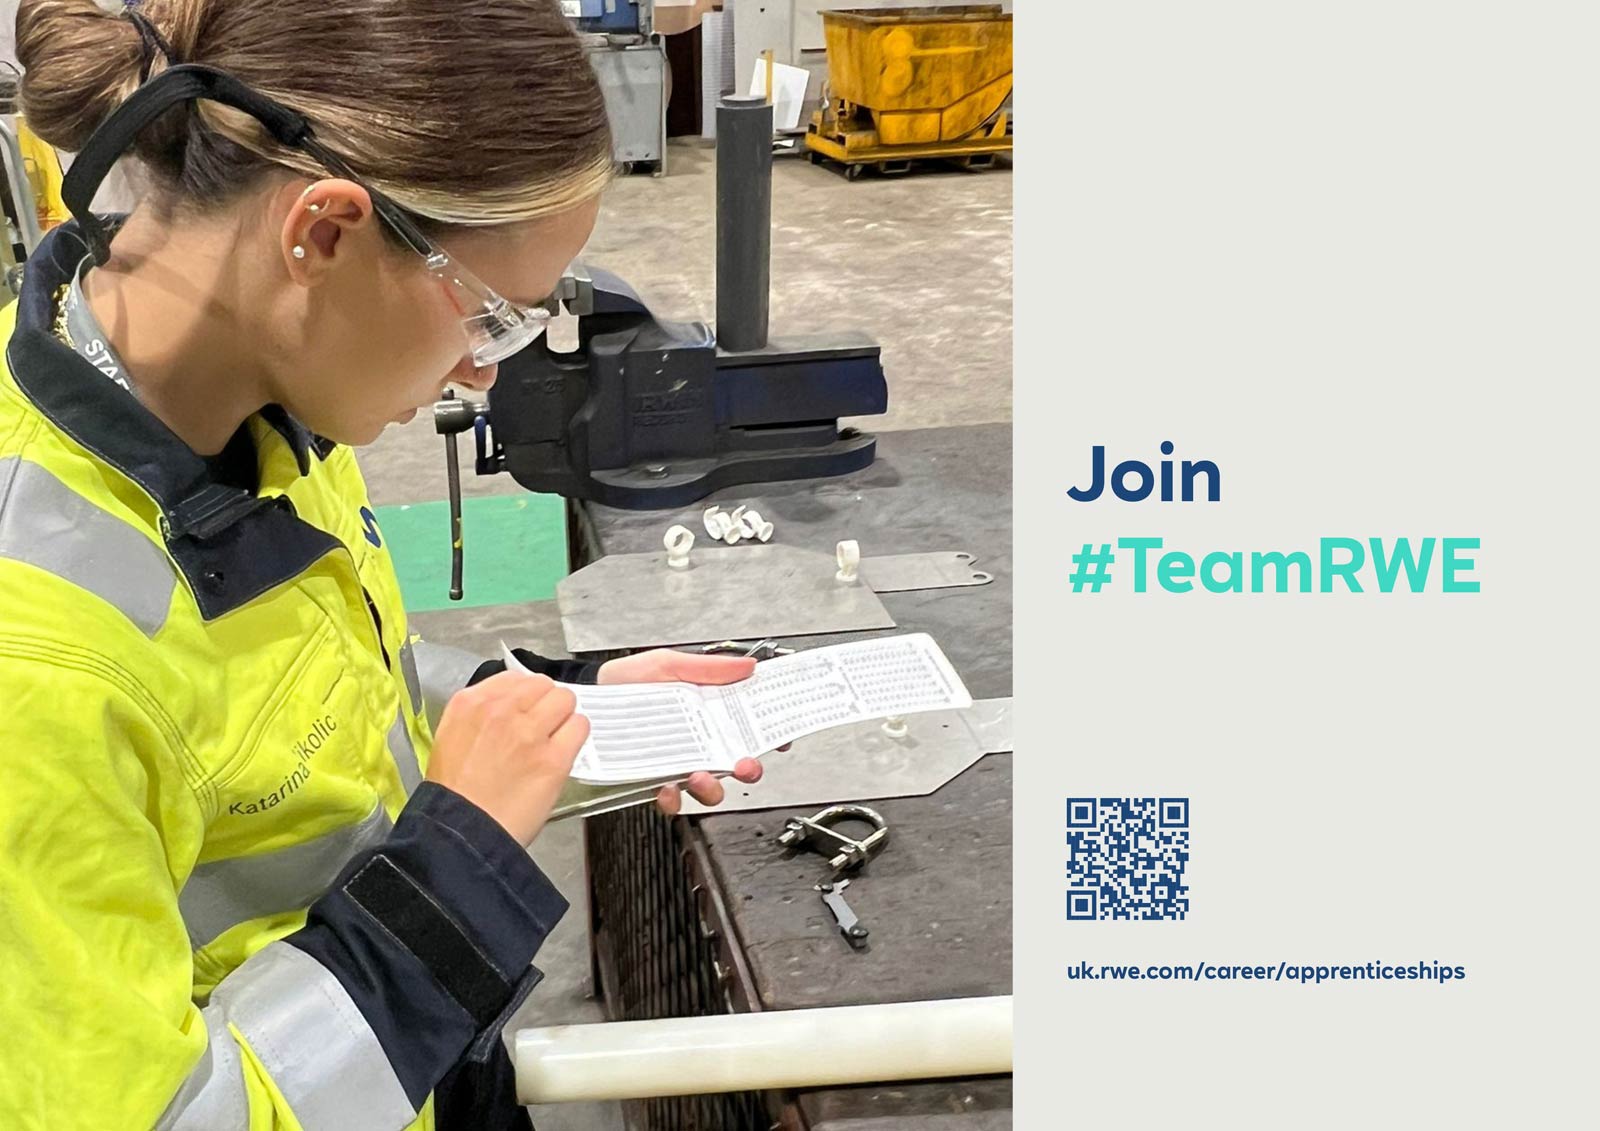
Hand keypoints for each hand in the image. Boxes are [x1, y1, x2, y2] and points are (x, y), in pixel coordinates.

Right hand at [427, 672, 588, 845]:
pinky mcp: (554, 757)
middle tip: (542, 726)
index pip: (513, 678)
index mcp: (470, 703)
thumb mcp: (451, 739)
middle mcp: (501, 710)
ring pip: (565, 700)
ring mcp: (530, 732)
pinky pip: (580, 726)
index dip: (524, 695)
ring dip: (563, 717)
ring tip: (554, 739)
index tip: (526, 710)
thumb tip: (512, 705)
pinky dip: (576, 736)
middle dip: (545, 703)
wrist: (462, 834)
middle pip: (542, 685)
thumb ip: (480, 715)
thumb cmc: (454, 795)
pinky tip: (563, 751)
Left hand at [597, 650, 768, 814]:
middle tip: (746, 765)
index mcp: (707, 712)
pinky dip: (674, 799)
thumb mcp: (669, 664)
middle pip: (737, 763)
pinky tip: (668, 788)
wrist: (590, 699)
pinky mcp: (654, 779)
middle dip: (749, 769)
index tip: (781, 738)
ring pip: (709, 787)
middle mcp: (698, 740)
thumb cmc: (627, 680)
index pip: (747, 726)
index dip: (768, 735)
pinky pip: (672, 799)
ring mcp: (678, 762)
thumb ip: (708, 668)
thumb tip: (747, 666)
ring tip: (700, 775)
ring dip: (712, 787)